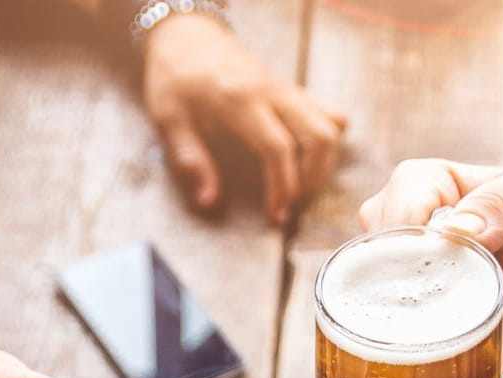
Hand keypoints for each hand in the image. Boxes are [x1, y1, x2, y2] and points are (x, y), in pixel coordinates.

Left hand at [142, 14, 345, 223]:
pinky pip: (329, 112)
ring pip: (333, 124)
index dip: (283, 187)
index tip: (277, 214)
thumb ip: (191, 159)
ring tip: (302, 186)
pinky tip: (306, 160)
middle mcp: (272, 92)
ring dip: (325, 162)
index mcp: (240, 101)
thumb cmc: (175, 79)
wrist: (187, 36)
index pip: (278, 148)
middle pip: (320, 136)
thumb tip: (208, 200)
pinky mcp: (293, 89)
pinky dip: (327, 139)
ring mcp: (287, 88)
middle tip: (293, 204)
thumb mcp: (169, 119)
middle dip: (313, 180)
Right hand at [357, 160, 502, 372]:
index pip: (393, 211)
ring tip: (434, 331)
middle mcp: (396, 233)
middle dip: (394, 286)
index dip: (411, 243)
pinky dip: (388, 351)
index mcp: (421, 186)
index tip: (450, 267)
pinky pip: (372, 338)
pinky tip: (416, 358)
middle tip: (443, 305)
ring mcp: (393, 280)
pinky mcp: (400, 324)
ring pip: (357, 298)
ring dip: (387, 321)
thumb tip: (459, 230)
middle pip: (363, 257)